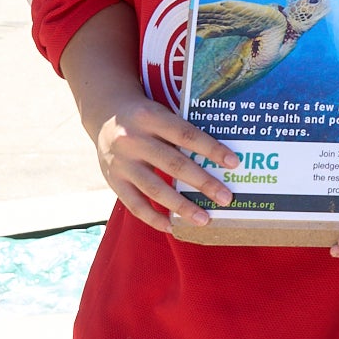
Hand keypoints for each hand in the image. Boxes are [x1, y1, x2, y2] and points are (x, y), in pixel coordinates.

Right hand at [88, 92, 238, 231]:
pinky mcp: (113, 181)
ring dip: (182, 206)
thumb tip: (221, 155)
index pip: (186, 135)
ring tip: (204, 219)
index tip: (233, 163)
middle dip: (203, 183)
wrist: (105, 114)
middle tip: (226, 198)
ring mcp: (121, 163)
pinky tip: (172, 226)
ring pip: (155, 189)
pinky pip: (134, 204)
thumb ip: (183, 130)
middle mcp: (133, 140)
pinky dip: (154, 218)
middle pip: (174, 164)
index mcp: (150, 117)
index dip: (211, 149)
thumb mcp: (161, 112)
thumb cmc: (146, 116)